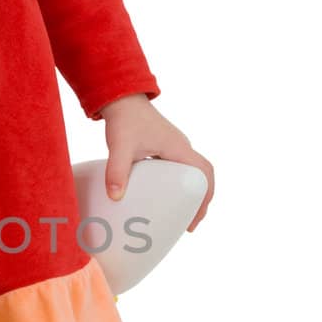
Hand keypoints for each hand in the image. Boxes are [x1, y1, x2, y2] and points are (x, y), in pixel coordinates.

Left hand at [99, 94, 214, 230]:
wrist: (120, 98)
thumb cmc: (124, 119)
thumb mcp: (120, 147)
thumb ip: (117, 170)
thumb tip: (115, 197)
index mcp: (179, 149)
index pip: (205, 174)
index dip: (205, 198)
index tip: (194, 220)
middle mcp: (181, 147)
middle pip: (202, 176)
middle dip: (200, 200)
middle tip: (188, 224)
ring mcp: (173, 146)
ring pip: (192, 172)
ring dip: (191, 192)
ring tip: (179, 214)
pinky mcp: (163, 146)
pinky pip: (179, 168)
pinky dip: (178, 184)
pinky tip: (163, 195)